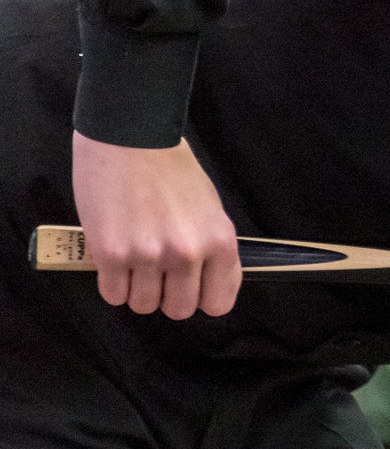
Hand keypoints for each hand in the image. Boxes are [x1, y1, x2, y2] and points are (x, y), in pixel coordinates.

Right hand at [70, 133, 241, 319]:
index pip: (219, 302)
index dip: (202, 298)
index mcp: (219, 241)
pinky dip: (112, 283)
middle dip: (167, 297)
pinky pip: (113, 295)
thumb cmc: (171, 169)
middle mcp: (188, 253)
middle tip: (157, 275)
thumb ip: (211, 247)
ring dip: (137, 290)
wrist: (131, 138)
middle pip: (179, 310)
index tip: (190, 288)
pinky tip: (114, 261)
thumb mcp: (209, 208)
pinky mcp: (111, 254)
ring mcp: (148, 255)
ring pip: (143, 306)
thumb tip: (208, 284)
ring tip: (134, 262)